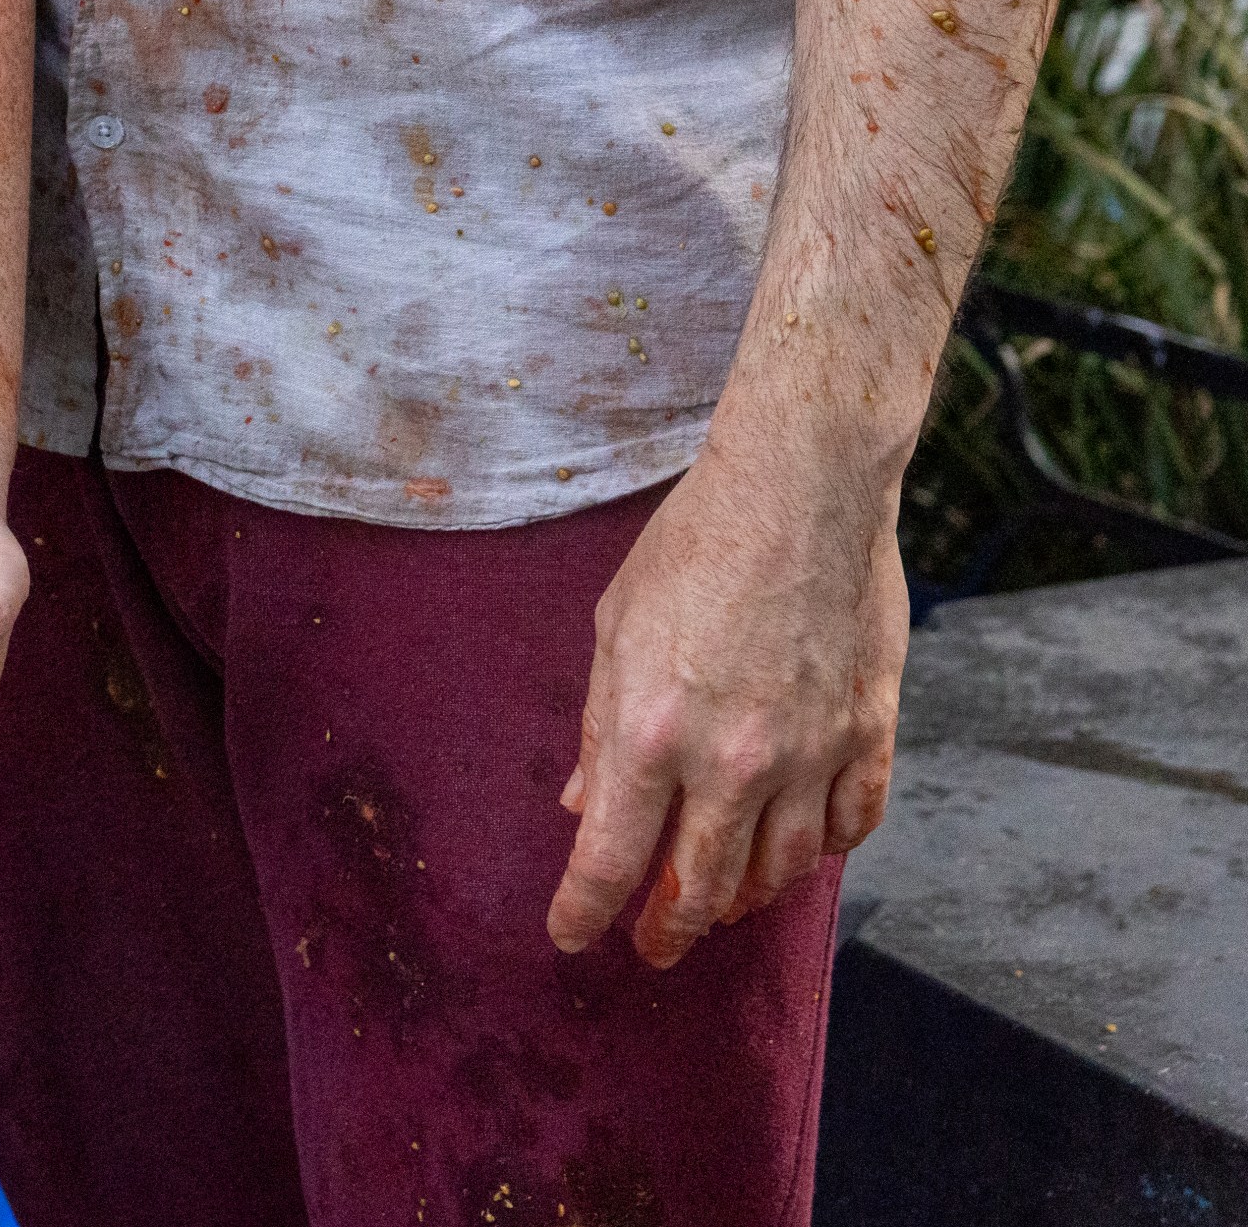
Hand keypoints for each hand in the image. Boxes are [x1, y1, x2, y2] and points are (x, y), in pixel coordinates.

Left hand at [548, 448, 904, 966]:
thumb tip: (582, 806)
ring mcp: (812, 754)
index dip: (584, 911)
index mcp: (653, 733)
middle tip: (653, 947)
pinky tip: (800, 853)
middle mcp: (735, 761)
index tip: (568, 938)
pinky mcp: (869, 733)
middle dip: (670, 929)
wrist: (800, 491)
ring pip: (783, 870)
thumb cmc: (692, 548)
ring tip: (720, 906)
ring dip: (746, 899)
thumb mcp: (614, 631)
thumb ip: (602, 732)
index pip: (611, 859)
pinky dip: (824, 851)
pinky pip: (852, 824)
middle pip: (702, 886)